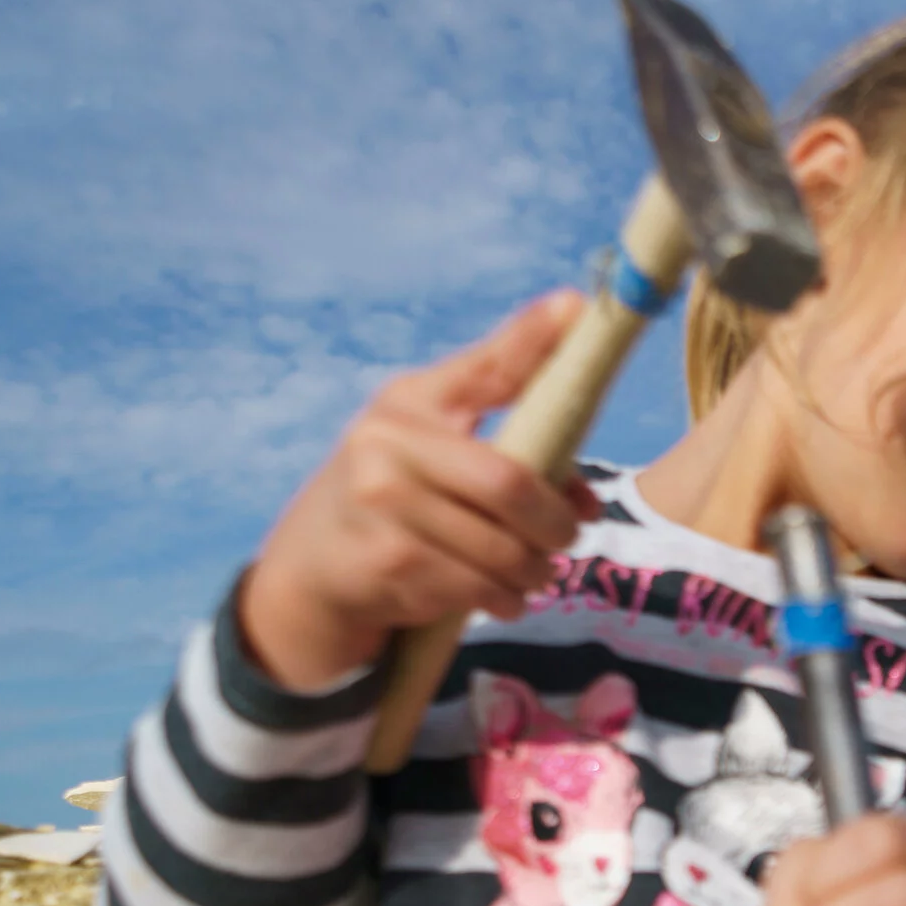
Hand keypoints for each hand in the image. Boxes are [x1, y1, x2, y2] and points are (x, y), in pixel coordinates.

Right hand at [241, 292, 598, 689]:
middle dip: (556, 522)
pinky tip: (501, 596)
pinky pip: (479, 588)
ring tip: (535, 572)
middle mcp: (388, 443)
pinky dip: (507, 599)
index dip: (533, 339)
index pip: (486, 366)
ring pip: (502, 547)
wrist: (316, 565)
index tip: (576, 307)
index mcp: (412, 401)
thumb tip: (588, 485)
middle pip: (509, 483)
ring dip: (536, 570)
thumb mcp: (437, 446)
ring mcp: (382, 504)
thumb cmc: (396, 496)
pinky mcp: (387, 563)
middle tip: (568, 536)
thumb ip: (515, 440)